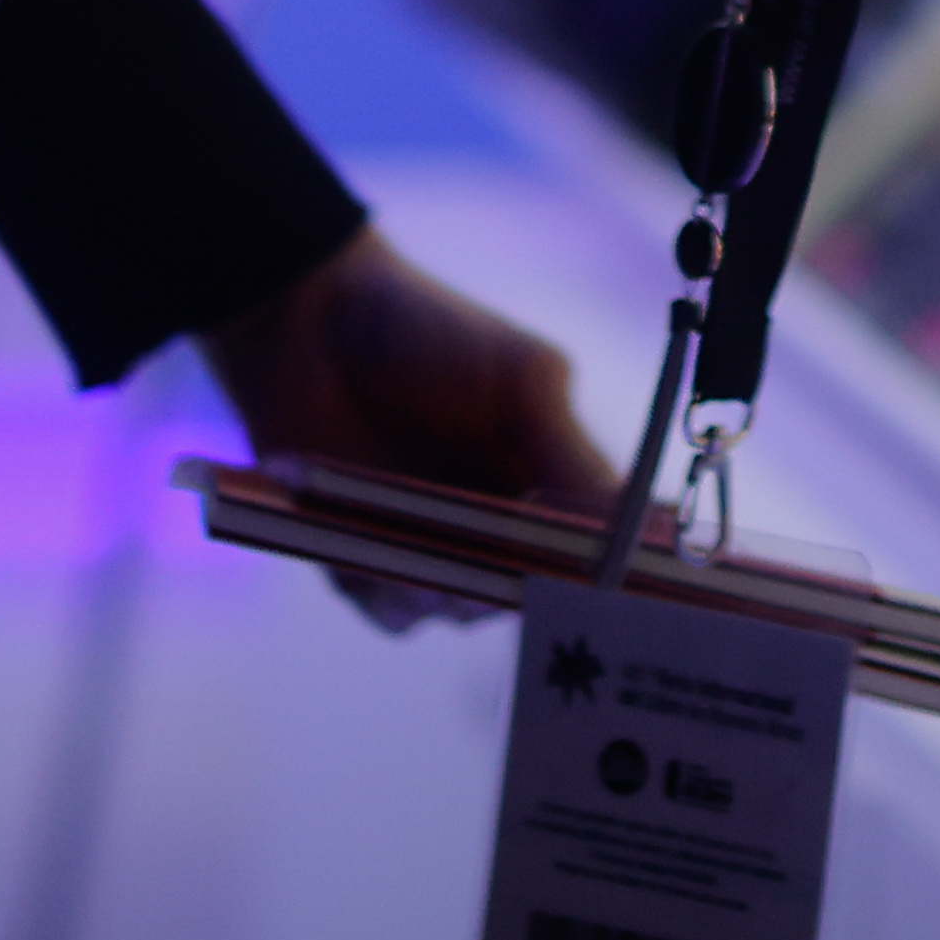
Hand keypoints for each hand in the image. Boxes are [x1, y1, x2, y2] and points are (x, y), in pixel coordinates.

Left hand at [197, 225, 623, 630]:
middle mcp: (503, 520)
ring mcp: (438, 542)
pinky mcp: (373, 558)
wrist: (310, 324)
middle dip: (512, 589)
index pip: (600, 547)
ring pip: (460, 610)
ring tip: (410, 552)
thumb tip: (629, 529)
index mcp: (554, 477)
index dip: (602, 574)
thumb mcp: (524, 379)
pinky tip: (369, 554)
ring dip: (443, 593)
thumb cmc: (429, 334)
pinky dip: (386, 598)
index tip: (591, 583)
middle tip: (482, 562)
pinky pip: (394, 615)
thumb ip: (573, 453)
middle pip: (531, 592)